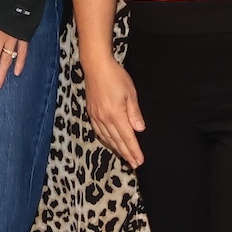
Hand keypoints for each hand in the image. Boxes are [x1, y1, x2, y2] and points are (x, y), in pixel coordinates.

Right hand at [81, 54, 144, 168]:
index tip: (140, 161)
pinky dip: (105, 140)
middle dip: (126, 154)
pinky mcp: (91, 113)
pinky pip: (98, 132)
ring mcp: (96, 116)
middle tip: (134, 164)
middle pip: (117, 141)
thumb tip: (139, 130)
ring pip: (107, 138)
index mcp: (116, 115)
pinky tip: (110, 142)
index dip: (134, 151)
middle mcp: (104, 119)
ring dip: (116, 149)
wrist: (96, 66)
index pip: (128, 138)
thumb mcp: (130, 93)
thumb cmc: (116, 77)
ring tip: (124, 157)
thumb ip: (134, 113)